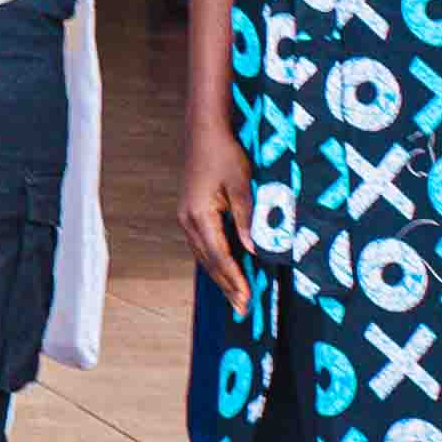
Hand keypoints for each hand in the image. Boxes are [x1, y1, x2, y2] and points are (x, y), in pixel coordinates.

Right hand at [180, 112, 258, 320]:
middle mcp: (188, 220)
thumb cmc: (224, 154)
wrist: (203, 132)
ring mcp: (186, 217)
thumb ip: (248, 218)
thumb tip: (255, 250)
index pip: (220, 256)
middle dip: (227, 286)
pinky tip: (225, 269)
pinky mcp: (191, 213)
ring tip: (236, 296)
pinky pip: (203, 245)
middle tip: (243, 309)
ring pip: (204, 256)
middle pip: (209, 262)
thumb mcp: (241, 185)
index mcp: (199, 215)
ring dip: (220, 276)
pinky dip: (215, 261)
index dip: (234, 280)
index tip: (247, 300)